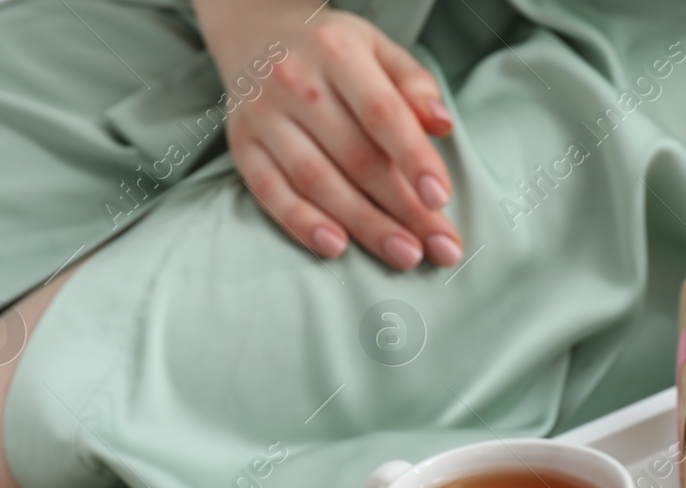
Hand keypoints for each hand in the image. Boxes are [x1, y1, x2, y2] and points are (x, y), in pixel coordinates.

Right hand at [193, 1, 460, 268]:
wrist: (256, 35)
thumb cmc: (332, 52)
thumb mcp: (379, 49)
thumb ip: (414, 84)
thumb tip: (441, 125)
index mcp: (337, 52)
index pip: (382, 113)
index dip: (413, 158)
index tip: (441, 198)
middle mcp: (294, 81)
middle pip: (355, 157)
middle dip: (403, 208)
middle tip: (439, 245)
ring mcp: (263, 116)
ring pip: (317, 181)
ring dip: (364, 225)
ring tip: (404, 254)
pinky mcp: (244, 147)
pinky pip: (270, 193)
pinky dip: (302, 223)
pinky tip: (336, 248)